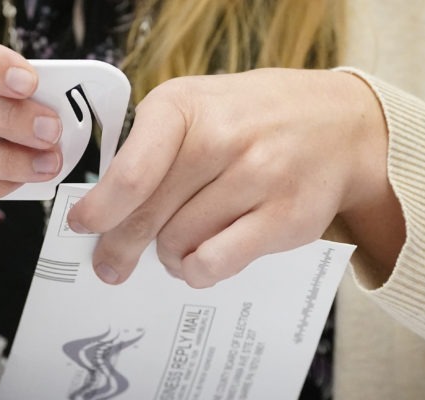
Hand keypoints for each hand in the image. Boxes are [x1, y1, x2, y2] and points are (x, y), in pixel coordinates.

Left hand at [67, 68, 401, 287]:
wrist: (342, 124)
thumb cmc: (253, 120)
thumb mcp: (196, 108)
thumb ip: (149, 149)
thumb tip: (103, 211)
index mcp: (186, 106)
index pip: (131, 172)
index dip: (101, 209)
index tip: (83, 225)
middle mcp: (224, 138)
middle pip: (149, 215)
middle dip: (121, 247)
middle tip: (110, 265)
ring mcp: (260, 178)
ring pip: (179, 243)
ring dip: (167, 255)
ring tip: (174, 248)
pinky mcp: (286, 218)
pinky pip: (217, 263)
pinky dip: (198, 269)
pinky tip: (199, 260)